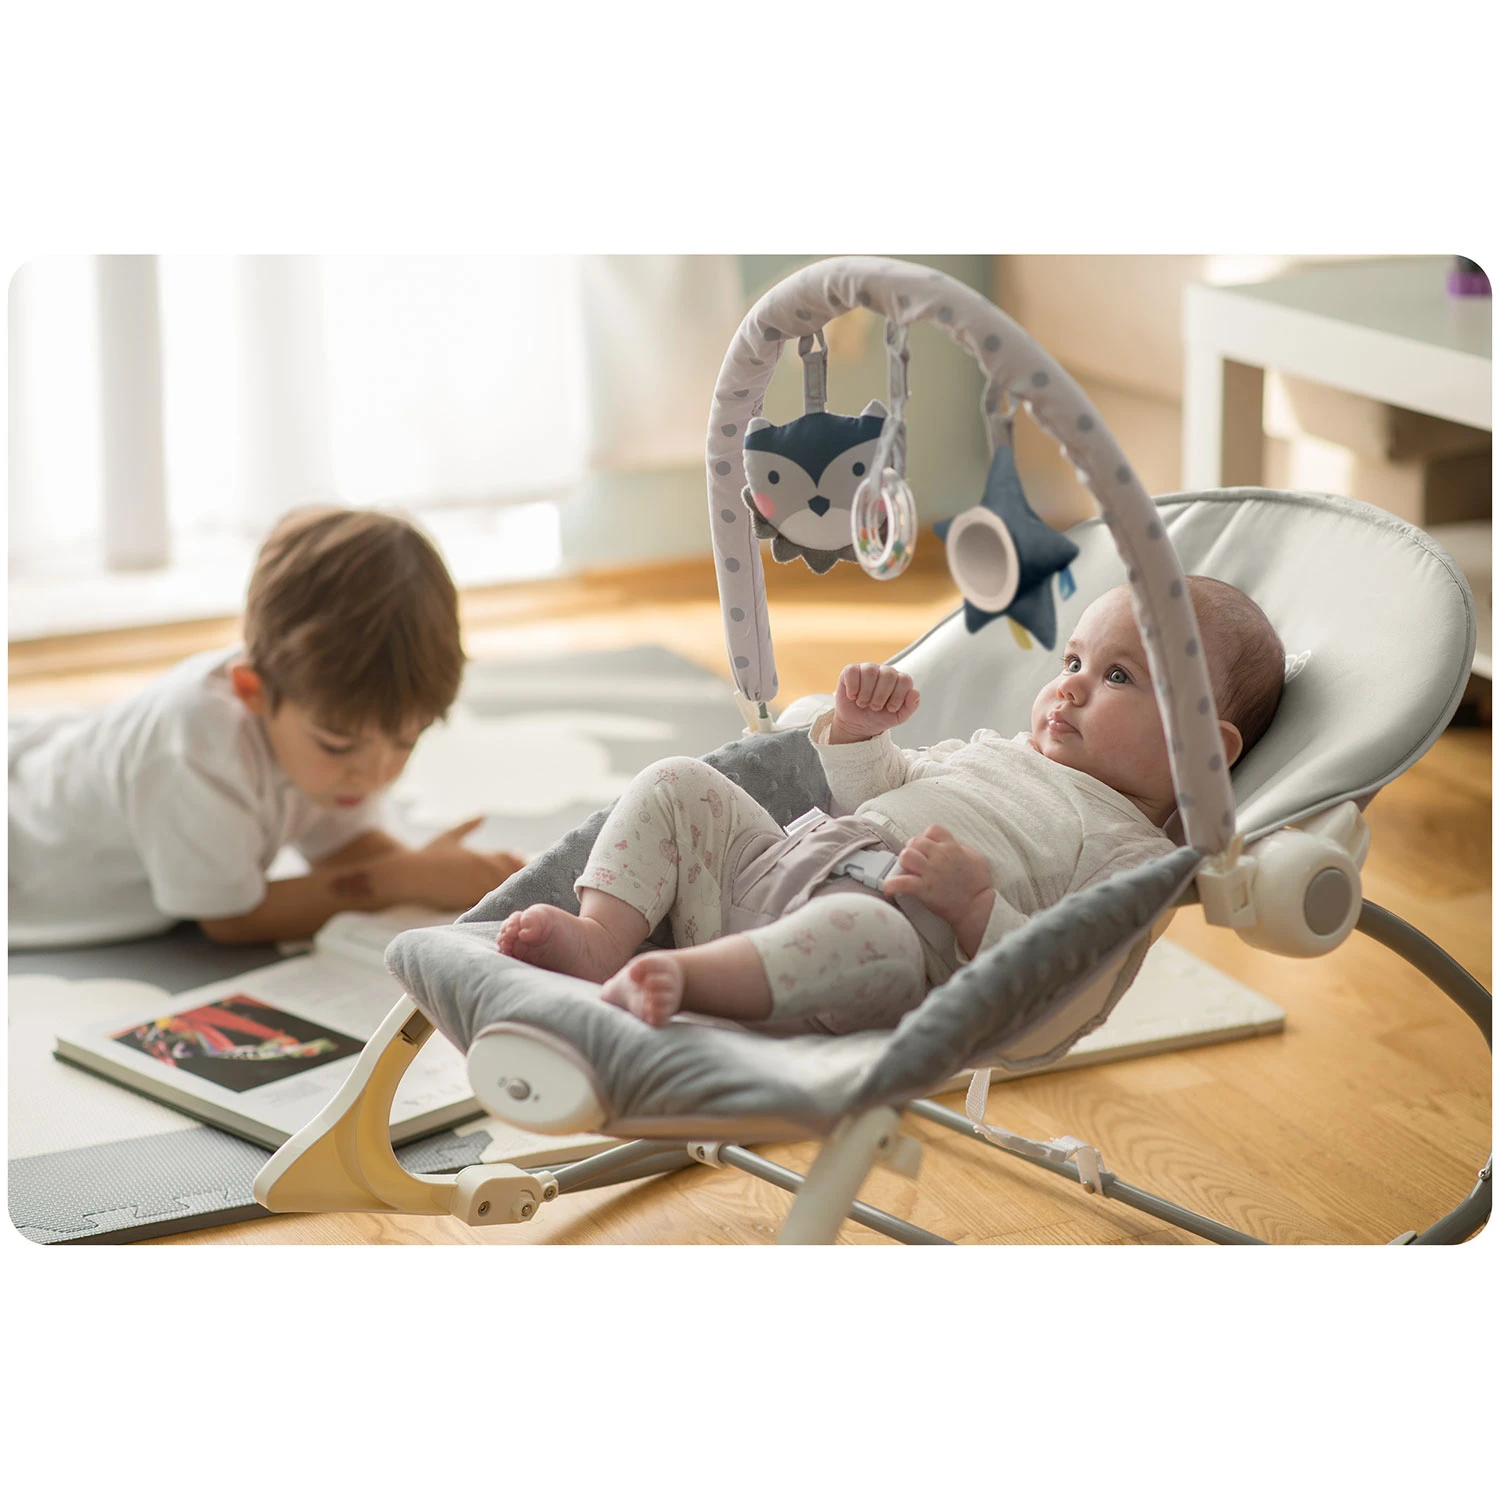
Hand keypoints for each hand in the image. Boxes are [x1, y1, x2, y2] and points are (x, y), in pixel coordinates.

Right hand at [401, 818, 525, 908]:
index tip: (522, 867)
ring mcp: (476, 886)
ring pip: (503, 889)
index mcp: (481, 854)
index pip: (509, 858)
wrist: (410, 874)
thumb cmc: (428, 855)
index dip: (517, 863)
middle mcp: (482, 869)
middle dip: (518, 879)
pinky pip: (489, 903)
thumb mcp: (450, 836)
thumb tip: (482, 814)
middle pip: (510, 875)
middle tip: (525, 884)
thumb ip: (468, 826)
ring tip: (515, 895)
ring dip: (510, 891)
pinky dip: (496, 903)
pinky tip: (499, 905)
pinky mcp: (468, 901)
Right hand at [830, 662, 919, 742]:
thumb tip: (915, 692)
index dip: (898, 696)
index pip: (904, 680)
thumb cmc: (880, 717)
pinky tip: (853, 696)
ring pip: (870, 670)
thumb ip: (910, 706)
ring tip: (863, 703)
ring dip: (866, 692)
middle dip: (881, 695)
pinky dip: (853, 686)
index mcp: (899, 680)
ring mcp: (868, 669)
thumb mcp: (898, 717)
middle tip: (875, 707)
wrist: (858, 724)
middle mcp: (884, 671)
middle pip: (888, 673)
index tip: (890, 708)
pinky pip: (852, 671)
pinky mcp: (850, 671)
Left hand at [882, 825, 991, 929]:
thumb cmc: (979, 886)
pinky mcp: (924, 889)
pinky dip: (891, 885)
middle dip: (913, 850)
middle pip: (915, 841)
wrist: (977, 908)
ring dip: (903, 863)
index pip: (932, 830)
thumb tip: (953, 846)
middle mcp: (940, 856)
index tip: (926, 849)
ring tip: (907, 872)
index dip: (926, 838)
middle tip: (915, 863)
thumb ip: (962, 849)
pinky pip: (900, 882)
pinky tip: (890, 889)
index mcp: (952, 847)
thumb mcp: (976, 859)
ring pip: (906, 855)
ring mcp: (931, 872)